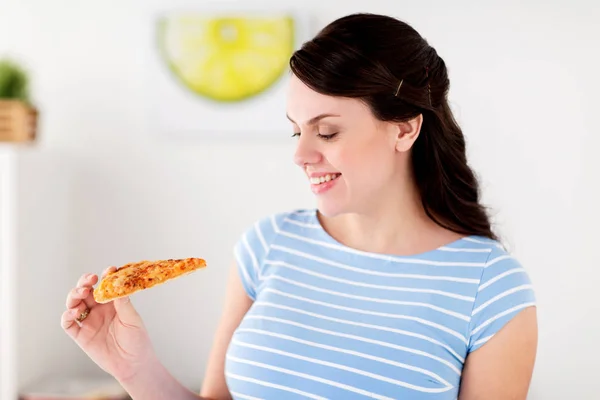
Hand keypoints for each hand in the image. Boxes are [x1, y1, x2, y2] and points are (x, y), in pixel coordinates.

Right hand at [61, 267, 154, 381]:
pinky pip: (68, 324)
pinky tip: (75, 312)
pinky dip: (67, 316)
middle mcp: (98, 310)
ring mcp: (88, 322)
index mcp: (112, 303)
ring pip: (74, 304)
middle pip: (85, 291)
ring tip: (82, 293)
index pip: (104, 285)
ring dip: (74, 295)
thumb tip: (118, 285)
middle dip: (84, 282)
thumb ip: (123, 303)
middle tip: (90, 279)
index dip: (105, 276)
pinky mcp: (81, 336)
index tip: (110, 270)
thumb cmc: (137, 340)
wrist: (133, 364)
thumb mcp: (132, 319)